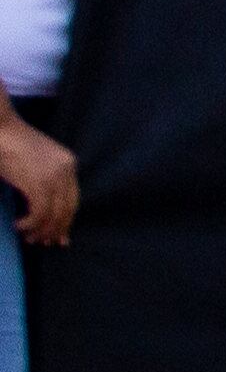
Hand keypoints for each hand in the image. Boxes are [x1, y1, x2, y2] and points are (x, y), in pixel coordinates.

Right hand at [0, 116, 76, 245]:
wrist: (0, 128)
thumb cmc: (10, 144)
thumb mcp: (35, 162)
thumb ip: (44, 180)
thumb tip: (45, 210)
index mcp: (69, 163)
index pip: (73, 200)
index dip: (66, 221)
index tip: (60, 236)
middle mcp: (67, 170)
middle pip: (67, 210)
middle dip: (56, 230)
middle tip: (44, 243)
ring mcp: (54, 177)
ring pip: (54, 215)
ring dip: (40, 231)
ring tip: (28, 237)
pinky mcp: (39, 183)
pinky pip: (40, 213)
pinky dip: (30, 224)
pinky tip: (19, 225)